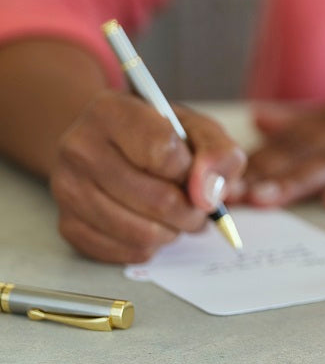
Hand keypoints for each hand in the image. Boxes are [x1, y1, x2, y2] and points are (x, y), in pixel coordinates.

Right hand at [50, 90, 245, 262]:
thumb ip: (218, 153)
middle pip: (156, 199)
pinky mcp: (67, 225)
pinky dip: (151, 246)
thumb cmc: (160, 134)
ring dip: (174, 231)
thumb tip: (210, 195)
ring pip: (141, 232)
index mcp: (111, 111)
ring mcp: (67, 189)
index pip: (164, 152)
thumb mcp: (198, 129)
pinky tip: (154, 225)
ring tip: (180, 216)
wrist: (112, 144)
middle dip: (192, 211)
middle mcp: (80, 148)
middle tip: (200, 207)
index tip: (196, 171)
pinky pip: (123, 252)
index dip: (191, 170)